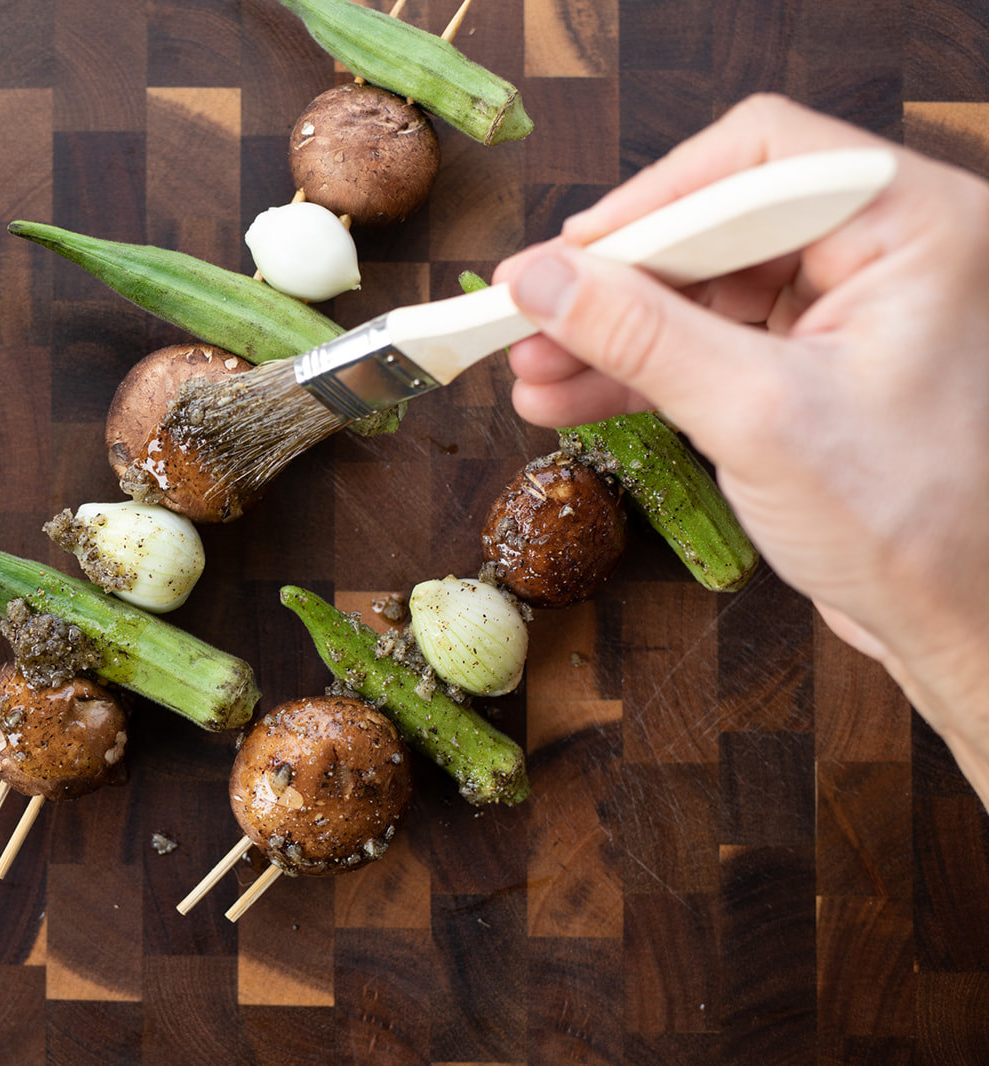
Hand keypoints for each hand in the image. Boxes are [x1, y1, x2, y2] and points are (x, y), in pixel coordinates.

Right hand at [493, 93, 988, 805]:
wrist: (953, 618)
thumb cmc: (910, 524)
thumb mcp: (757, 417)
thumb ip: (641, 337)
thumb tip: (542, 281)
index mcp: (912, 225)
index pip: (758, 159)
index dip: (650, 203)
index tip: (567, 256)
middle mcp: (884, 247)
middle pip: (714, 221)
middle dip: (615, 281)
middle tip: (526, 314)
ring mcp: (845, 303)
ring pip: (697, 284)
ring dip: (610, 331)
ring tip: (530, 371)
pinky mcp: (810, 356)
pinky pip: (705, 337)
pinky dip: (638, 367)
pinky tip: (567, 397)